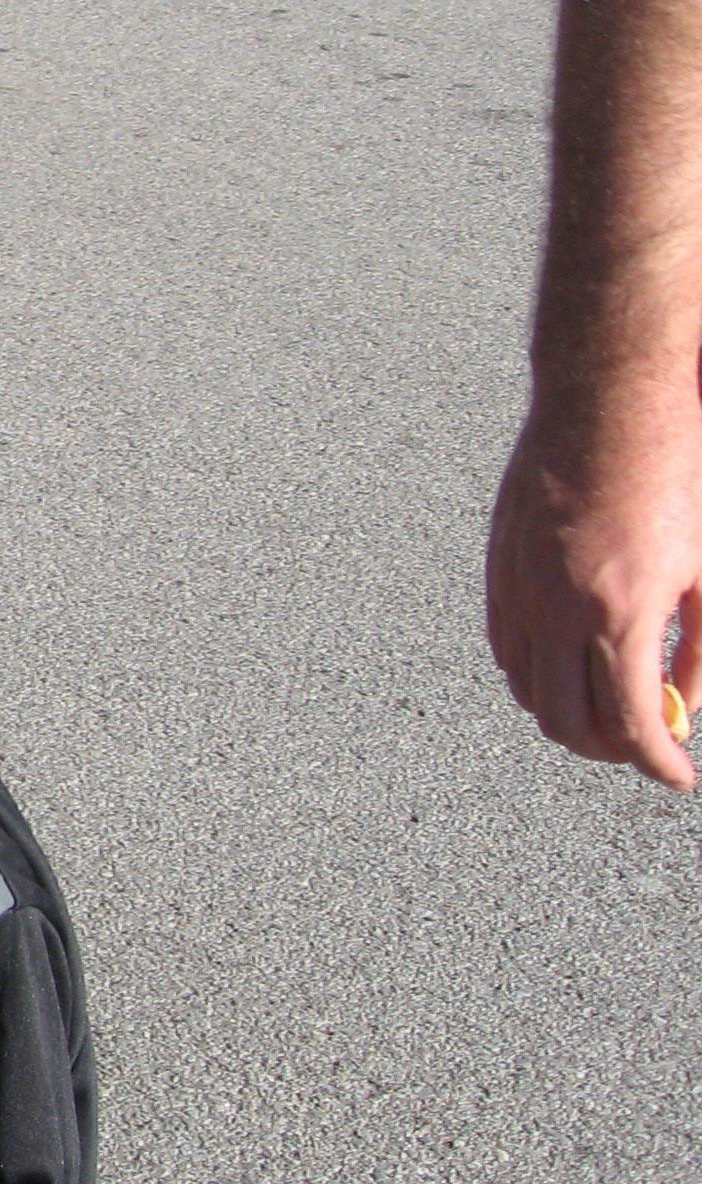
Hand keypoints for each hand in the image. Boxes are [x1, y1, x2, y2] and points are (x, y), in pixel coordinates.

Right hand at [487, 387, 701, 788]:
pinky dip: (535, 676)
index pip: (631, 722)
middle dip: (610, 750)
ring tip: (608, 708)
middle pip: (569, 722)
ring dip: (568, 716)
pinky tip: (569, 665)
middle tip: (644, 745)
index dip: (658, 762)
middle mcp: (561, 609)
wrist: (606, 408)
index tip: (679, 775)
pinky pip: (506, 648)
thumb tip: (685, 706)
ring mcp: (521, 590)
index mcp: (622, 611)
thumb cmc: (674, 479)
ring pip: (528, 691)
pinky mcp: (500, 570)